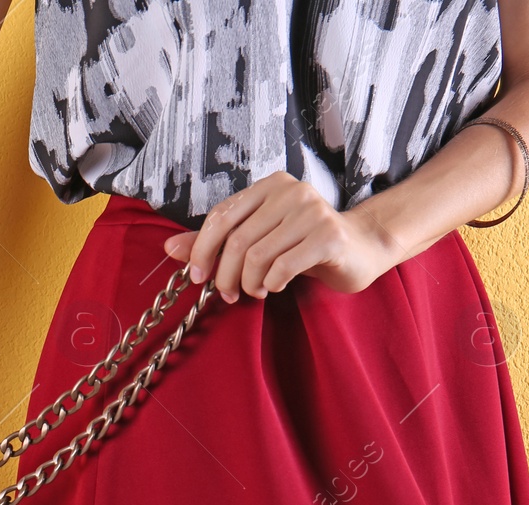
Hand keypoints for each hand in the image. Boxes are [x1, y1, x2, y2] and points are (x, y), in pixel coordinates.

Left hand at [162, 172, 402, 301]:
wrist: (360, 248)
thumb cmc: (303, 245)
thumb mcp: (258, 239)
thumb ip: (216, 241)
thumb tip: (169, 247)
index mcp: (269, 186)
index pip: (221, 216)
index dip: (202, 249)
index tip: (198, 276)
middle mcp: (291, 191)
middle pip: (237, 240)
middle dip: (225, 275)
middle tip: (228, 294)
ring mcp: (313, 211)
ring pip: (257, 255)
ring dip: (249, 283)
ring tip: (255, 291)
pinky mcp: (329, 235)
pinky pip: (283, 266)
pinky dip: (271, 283)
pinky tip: (275, 286)